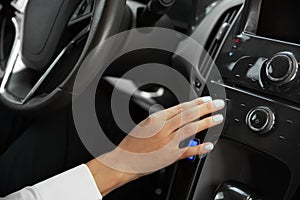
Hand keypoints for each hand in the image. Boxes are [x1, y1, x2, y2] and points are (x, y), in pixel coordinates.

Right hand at [87, 97, 224, 195]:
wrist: (124, 161)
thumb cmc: (132, 144)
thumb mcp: (145, 125)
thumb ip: (161, 119)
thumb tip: (176, 115)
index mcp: (157, 119)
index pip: (181, 107)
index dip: (196, 103)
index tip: (206, 100)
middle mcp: (163, 129)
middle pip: (189, 115)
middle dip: (206, 108)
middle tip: (218, 104)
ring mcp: (168, 142)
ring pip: (191, 129)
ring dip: (206, 122)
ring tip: (217, 118)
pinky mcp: (170, 156)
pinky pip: (188, 150)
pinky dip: (200, 147)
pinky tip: (209, 144)